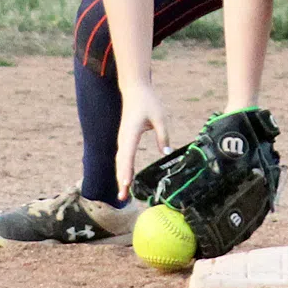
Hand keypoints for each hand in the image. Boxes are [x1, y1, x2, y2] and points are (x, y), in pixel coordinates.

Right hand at [115, 82, 171, 198]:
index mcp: (131, 133)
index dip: (127, 170)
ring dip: (121, 177)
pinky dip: (123, 170)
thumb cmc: (148, 102)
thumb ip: (163, 135)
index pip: (128, 155)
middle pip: (121, 163)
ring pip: (120, 162)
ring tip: (123, 194)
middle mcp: (123, 138)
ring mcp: (122, 139)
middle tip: (123, 198)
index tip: (126, 183)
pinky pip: (123, 158)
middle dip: (121, 180)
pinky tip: (126, 180)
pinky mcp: (124, 139)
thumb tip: (166, 153)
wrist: (135, 90)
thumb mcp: (160, 117)